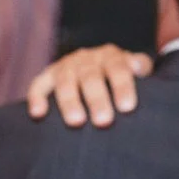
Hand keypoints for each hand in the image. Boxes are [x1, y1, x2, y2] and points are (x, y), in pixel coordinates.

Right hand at [26, 46, 149, 127]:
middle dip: (97, 99)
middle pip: (91, 77)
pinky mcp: (48, 76)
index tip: (127, 107)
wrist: (98, 68)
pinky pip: (39, 85)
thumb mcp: (135, 69)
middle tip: (104, 121)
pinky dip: (37, 98)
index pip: (117, 68)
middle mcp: (87, 58)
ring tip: (76, 122)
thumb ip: (141, 66)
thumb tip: (138, 67)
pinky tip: (38, 113)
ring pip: (65, 82)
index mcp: (111, 56)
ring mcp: (66, 67)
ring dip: (70, 101)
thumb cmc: (120, 79)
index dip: (122, 86)